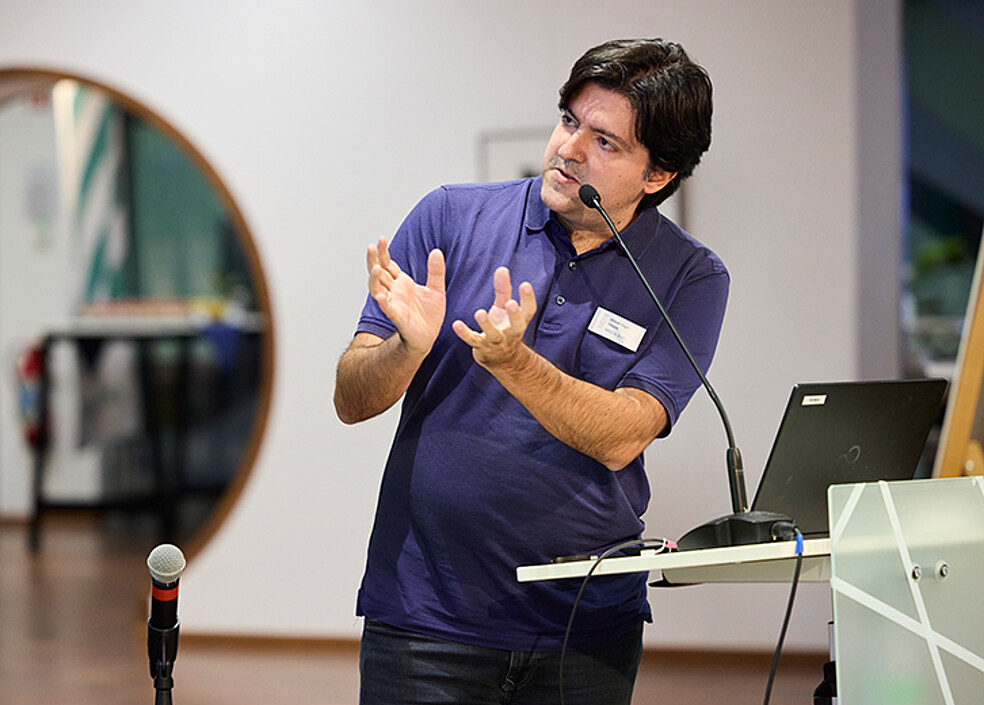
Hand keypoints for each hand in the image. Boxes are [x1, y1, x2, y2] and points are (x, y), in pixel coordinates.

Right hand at [368, 237, 445, 354]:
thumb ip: (436, 271)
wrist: (429, 337)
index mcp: (402, 283)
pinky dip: (384, 303)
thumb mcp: (437, 289)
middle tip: (371, 247)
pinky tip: (380, 296)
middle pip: (379, 274)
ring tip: (375, 269)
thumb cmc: (429, 314)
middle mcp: (394, 292)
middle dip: (374, 261)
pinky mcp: (399, 318)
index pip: (388, 264)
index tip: (381, 239)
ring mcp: (395, 304)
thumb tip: (437, 251)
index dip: (383, 253)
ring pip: (378, 290)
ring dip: (375, 280)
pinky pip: (389, 310)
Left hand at [452, 267, 536, 369]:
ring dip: (487, 325)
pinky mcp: (482, 348)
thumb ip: (504, 289)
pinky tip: (456, 324)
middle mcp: (511, 333)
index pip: (529, 311)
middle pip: (517, 326)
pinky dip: (464, 333)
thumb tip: (502, 269)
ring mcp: (496, 342)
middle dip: (515, 315)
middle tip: (512, 303)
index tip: (525, 285)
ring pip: (493, 335)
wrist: (501, 360)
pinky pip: (473, 340)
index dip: (528, 299)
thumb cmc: (504, 328)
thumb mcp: (505, 308)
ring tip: (479, 313)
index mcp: (519, 322)